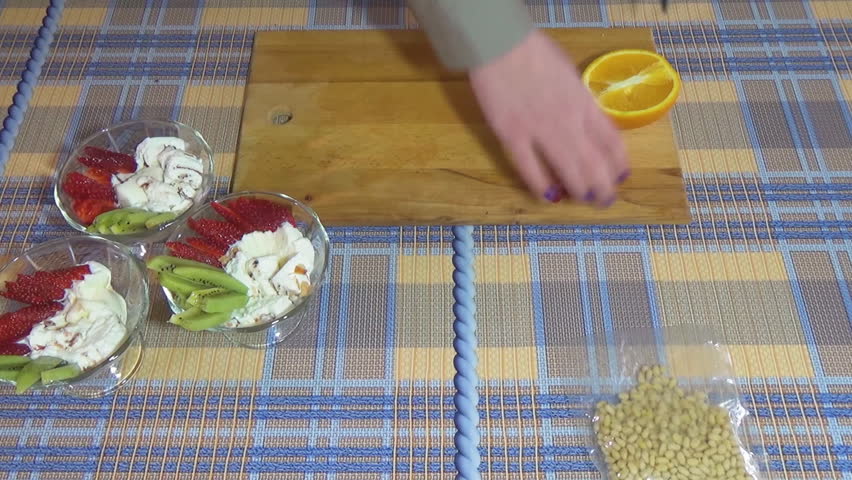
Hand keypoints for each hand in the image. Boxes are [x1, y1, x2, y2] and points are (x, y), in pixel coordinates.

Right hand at [468, 29, 628, 206]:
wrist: (500, 45)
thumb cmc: (534, 53)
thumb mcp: (569, 75)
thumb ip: (578, 100)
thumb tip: (584, 121)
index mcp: (583, 103)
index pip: (611, 141)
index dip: (619, 163)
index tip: (621, 175)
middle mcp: (567, 121)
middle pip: (594, 163)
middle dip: (603, 186)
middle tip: (604, 199)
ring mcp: (539, 131)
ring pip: (569, 171)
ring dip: (580, 190)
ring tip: (583, 199)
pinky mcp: (512, 136)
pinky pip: (530, 169)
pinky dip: (541, 186)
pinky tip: (549, 196)